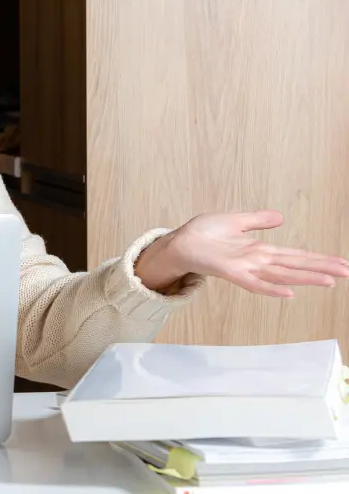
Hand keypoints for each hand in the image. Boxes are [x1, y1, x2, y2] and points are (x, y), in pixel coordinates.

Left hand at [134, 210, 348, 297]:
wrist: (179, 242)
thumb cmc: (202, 233)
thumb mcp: (235, 221)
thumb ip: (258, 221)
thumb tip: (281, 217)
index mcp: (259, 250)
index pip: (295, 255)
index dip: (318, 259)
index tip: (342, 263)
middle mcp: (256, 261)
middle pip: (295, 266)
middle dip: (321, 269)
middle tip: (348, 273)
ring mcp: (245, 268)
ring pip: (281, 275)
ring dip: (305, 278)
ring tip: (329, 281)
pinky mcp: (230, 271)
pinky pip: (253, 282)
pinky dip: (271, 288)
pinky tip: (289, 293)